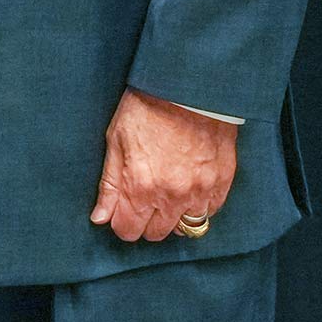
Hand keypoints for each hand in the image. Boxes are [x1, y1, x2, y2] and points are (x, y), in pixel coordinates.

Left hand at [90, 89, 238, 242]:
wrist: (187, 88)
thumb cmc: (146, 109)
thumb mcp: (116, 141)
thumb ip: (109, 185)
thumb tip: (100, 217)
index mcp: (140, 186)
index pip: (127, 230)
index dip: (121, 222)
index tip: (121, 211)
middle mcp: (171, 196)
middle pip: (155, 234)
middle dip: (145, 222)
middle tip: (143, 200)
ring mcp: (199, 192)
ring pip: (184, 228)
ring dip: (173, 216)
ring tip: (166, 194)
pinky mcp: (222, 184)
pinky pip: (209, 213)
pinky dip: (197, 207)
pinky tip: (188, 188)